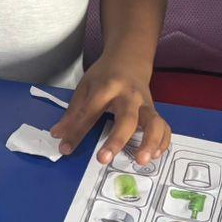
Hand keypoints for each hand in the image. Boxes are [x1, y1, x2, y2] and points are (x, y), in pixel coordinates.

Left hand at [50, 56, 169, 165]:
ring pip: (154, 122)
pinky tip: (153, 156)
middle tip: (103, 160)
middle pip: (126, 118)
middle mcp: (130, 96)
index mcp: (107, 87)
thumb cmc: (104, 76)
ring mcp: (145, 104)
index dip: (77, 131)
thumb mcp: (85, 88)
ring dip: (150, 142)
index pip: (90, 111)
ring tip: (141, 161)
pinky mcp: (155, 112)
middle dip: (116, 140)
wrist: (129, 60)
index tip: (65, 148)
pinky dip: (162, 142)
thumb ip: (73, 113)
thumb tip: (57, 136)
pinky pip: (164, 127)